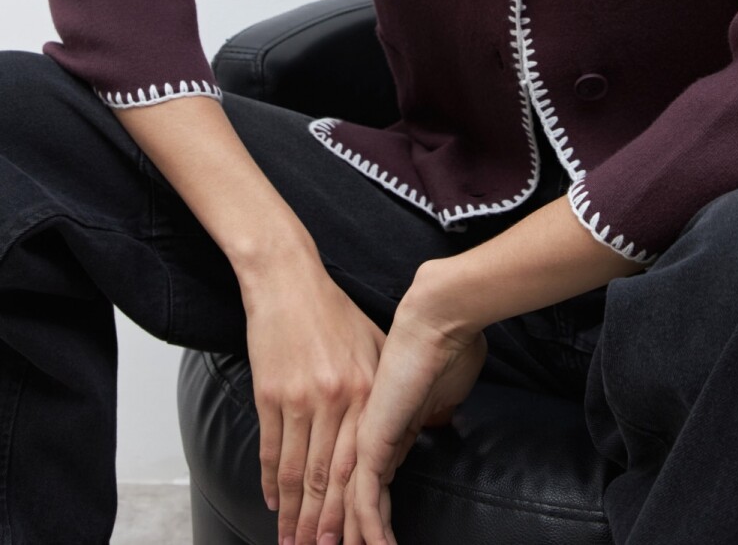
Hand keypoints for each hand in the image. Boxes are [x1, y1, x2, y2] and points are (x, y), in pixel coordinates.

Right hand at [239, 248, 387, 543]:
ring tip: (292, 543)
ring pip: (297, 471)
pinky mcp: (270, 393)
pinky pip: (271, 448)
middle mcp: (335, 398)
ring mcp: (300, 398)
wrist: (289, 280)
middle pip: (328, 476)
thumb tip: (407, 425)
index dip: (356, 505)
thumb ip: (386, 386)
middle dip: (323, 523)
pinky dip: (271, 482)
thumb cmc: (333, 310)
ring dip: (294, 514)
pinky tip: (274, 503)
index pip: (361, 461)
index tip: (357, 534)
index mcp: (365, 388)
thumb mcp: (375, 344)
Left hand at [341, 292, 487, 544]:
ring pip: (347, 503)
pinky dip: (370, 531)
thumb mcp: (440, 386)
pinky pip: (365, 500)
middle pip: (345, 495)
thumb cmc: (449, 343)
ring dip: (348, 538)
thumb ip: (432, 408)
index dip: (360, 511)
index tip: (358, 537)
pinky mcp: (371, 443)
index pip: (363, 478)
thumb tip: (438, 417)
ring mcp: (365, 438)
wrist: (437, 317)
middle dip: (337, 532)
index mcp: (379, 421)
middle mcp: (365, 433)